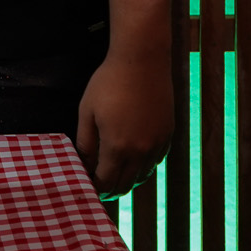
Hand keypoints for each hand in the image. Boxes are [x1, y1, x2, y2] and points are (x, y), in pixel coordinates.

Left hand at [74, 49, 172, 197]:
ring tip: (114, 175)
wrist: (142, 61)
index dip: (95, 187)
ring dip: (128, 179)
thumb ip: (85, 143)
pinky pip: (155, 162)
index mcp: (117, 147)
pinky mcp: (167, 135)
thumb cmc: (109, 83)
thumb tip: (83, 165)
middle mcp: (140, 151)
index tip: (87, 186)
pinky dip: (143, 167)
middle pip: (126, 184)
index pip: (106, 181)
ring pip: (142, 176)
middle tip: (99, 187)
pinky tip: (133, 160)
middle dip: (111, 189)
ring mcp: (157, 144)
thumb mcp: (87, 112)